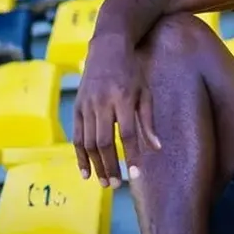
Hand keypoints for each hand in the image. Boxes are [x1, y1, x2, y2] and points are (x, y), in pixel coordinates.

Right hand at [73, 33, 160, 187]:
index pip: (128, 133)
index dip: (132, 155)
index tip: (136, 174)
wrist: (107, 48)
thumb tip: (156, 148)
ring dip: (95, 165)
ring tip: (104, 183)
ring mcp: (87, 105)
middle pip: (104, 141)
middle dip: (110, 165)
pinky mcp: (77, 107)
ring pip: (88, 141)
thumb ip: (149, 121)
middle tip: (116, 185)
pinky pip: (76, 136)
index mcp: (124, 99)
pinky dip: (80, 156)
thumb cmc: (132, 72)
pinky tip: (85, 172)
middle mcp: (103, 103)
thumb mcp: (146, 92)